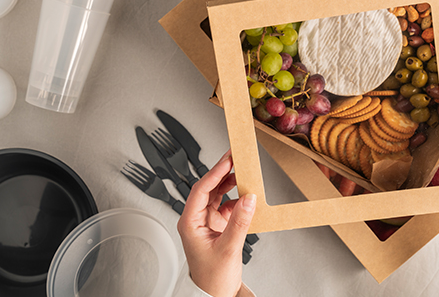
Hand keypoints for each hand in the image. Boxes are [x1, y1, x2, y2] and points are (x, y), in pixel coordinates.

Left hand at [177, 150, 255, 296]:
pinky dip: (237, 198)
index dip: (214, 173)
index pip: (200, 190)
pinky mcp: (217, 225)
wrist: (215, 295)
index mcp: (189, 223)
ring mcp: (206, 221)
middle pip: (208, 188)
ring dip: (229, 183)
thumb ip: (240, 222)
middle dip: (222, 172)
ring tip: (242, 170)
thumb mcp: (228, 249)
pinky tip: (246, 194)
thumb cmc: (212, 278)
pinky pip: (226, 205)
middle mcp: (195, 219)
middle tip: (235, 156)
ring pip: (217, 194)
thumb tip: (249, 198)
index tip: (227, 160)